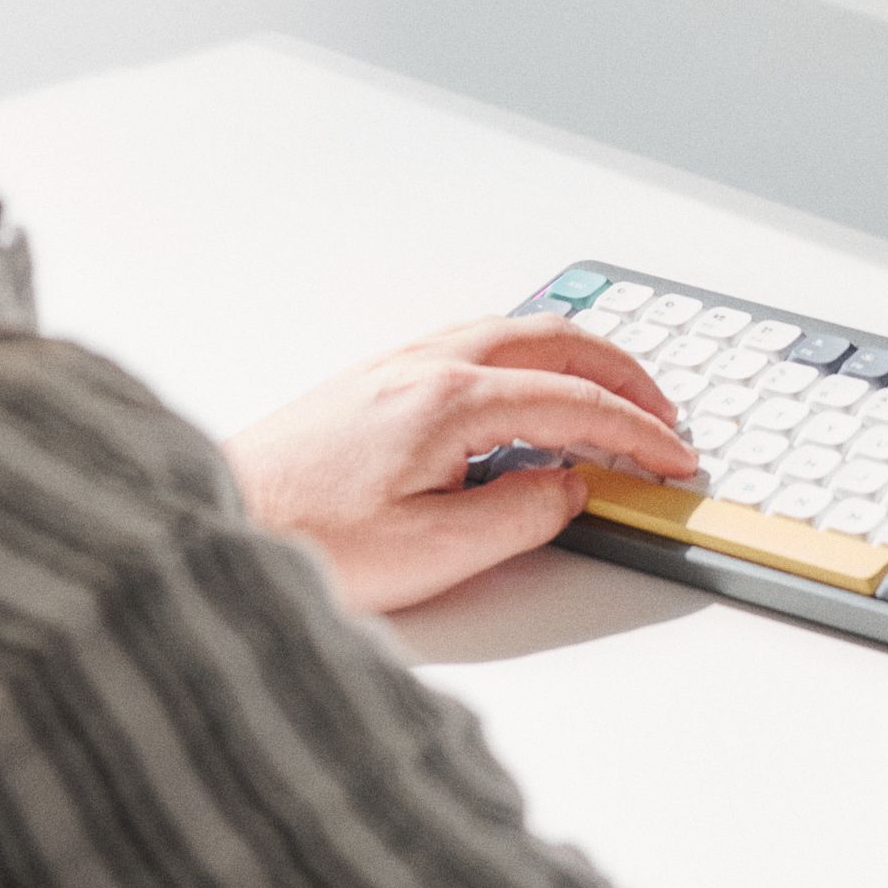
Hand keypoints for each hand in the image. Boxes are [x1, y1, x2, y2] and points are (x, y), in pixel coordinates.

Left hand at [225, 315, 696, 614]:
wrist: (208, 520)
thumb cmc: (301, 543)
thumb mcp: (429, 557)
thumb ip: (517, 517)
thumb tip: (571, 486)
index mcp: (452, 402)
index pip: (577, 405)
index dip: (640, 434)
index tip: (678, 459)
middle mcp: (429, 363)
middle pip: (559, 341)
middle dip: (626, 374)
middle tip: (667, 415)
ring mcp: (400, 361)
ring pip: (518, 330)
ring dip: (581, 357)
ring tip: (615, 397)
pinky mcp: (376, 377)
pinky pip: (480, 339)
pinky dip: (533, 355)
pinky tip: (531, 391)